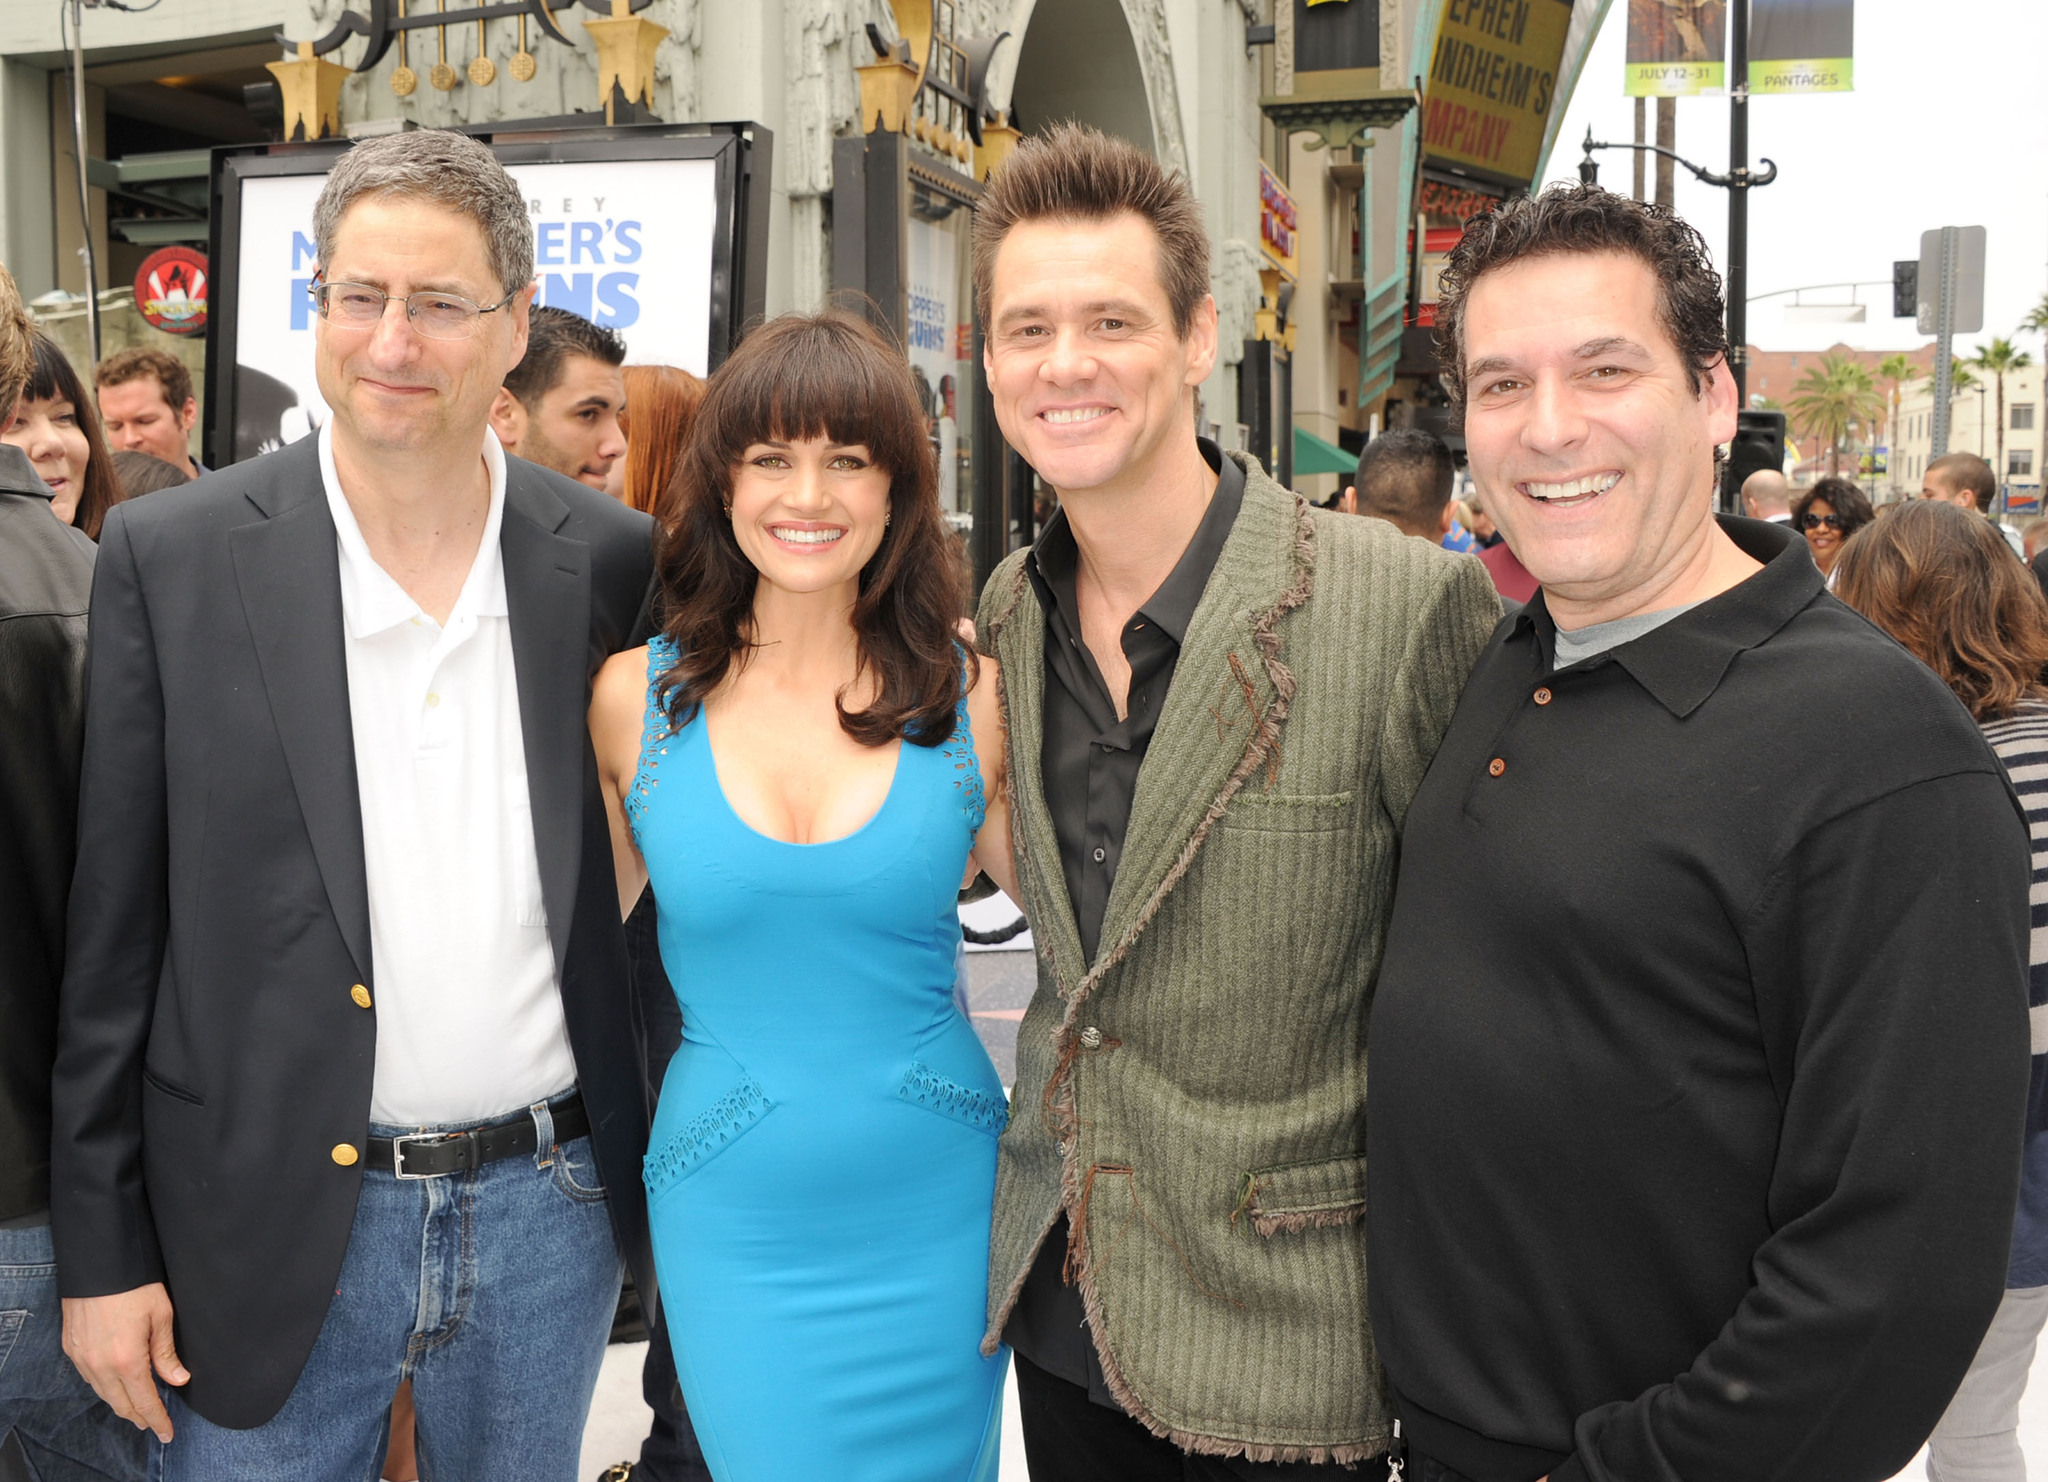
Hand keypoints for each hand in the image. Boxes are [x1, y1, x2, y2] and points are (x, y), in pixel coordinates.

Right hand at [63, 1283, 188, 1441]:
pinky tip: (115, 1385)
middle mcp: (100, 1366)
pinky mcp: (71, 1349)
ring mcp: (82, 1359)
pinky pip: (89, 1378)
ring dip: (121, 1403)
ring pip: (103, 1394)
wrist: (99, 1265)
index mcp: (127, 1360)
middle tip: (154, 1423)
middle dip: (139, 1416)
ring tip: (136, 1409)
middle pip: (121, 1403)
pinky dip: (104, 1387)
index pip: (144, 1401)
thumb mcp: (162, 1316)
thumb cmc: (135, 1286)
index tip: (167, 1433)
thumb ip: (167, 1353)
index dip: (157, 1419)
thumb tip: (178, 1379)